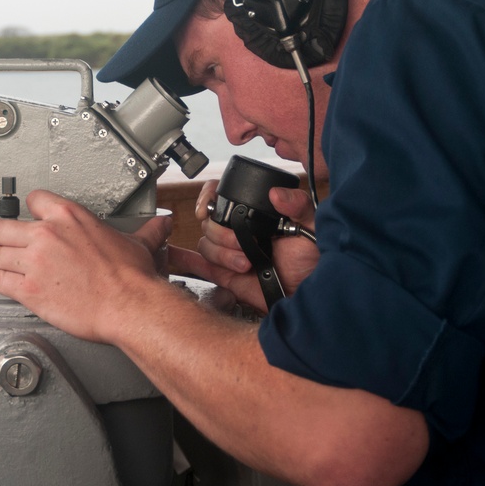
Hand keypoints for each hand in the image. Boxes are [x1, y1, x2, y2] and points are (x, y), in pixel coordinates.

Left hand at [0, 190, 172, 343]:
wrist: (130, 304)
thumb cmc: (133, 278)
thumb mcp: (140, 244)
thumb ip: (146, 232)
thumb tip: (160, 225)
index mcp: (69, 217)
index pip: (36, 200)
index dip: (26, 206)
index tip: (19, 211)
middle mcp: (46, 235)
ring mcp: (34, 262)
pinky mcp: (29, 289)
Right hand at [168, 181, 319, 311]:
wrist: (308, 291)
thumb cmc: (311, 258)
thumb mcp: (310, 224)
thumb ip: (298, 205)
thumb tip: (277, 194)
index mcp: (252, 212)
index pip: (219, 195)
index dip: (208, 197)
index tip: (209, 207)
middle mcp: (237, 229)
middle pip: (209, 223)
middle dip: (223, 235)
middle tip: (243, 245)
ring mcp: (229, 251)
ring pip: (206, 246)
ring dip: (223, 255)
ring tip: (245, 264)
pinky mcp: (224, 274)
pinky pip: (199, 264)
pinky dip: (184, 259)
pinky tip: (173, 256)